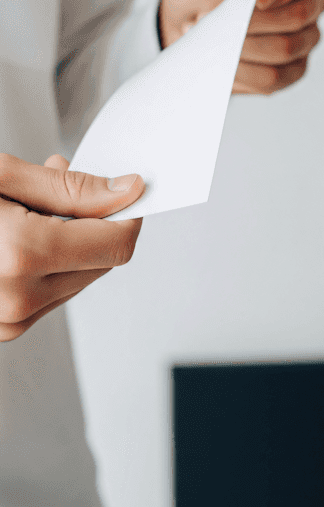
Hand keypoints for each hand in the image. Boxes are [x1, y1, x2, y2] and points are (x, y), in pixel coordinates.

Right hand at [0, 153, 143, 340]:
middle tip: (55, 182)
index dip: (127, 212)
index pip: (117, 242)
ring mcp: (9, 321)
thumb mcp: (1, 177)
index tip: (126, 189)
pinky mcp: (4, 329)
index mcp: (20, 254)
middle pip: (103, 263)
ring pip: (79, 280)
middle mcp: (18, 298)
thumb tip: (126, 192)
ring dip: (66, 245)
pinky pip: (50, 295)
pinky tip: (17, 238)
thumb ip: (68, 190)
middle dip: (90, 222)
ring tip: (25, 210)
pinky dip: (45, 266)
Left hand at [158, 0, 323, 94]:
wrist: (187, 20)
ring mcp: (305, 39)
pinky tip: (219, 56)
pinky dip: (240, 70)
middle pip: (298, 16)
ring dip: (240, 44)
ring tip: (208, 33)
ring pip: (284, 49)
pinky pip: (272, 78)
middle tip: (208, 14)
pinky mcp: (290, 71)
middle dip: (250, 20)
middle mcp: (311, 1)